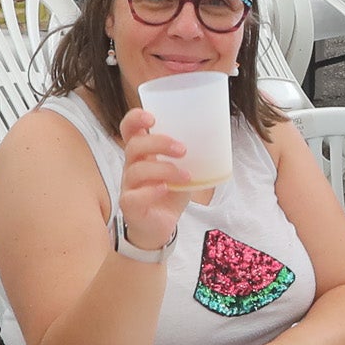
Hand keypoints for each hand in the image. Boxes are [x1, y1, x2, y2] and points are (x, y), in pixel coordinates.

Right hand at [111, 107, 193, 254]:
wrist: (160, 227)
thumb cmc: (169, 194)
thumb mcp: (182, 170)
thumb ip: (190, 156)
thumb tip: (215, 137)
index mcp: (142, 154)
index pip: (129, 129)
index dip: (135, 119)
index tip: (152, 118)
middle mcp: (131, 167)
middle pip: (134, 146)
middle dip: (159, 143)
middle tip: (182, 149)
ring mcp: (128, 186)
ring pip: (137, 170)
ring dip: (164, 169)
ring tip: (186, 176)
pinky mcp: (130, 205)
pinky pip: (134, 195)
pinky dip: (151, 190)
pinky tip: (166, 189)